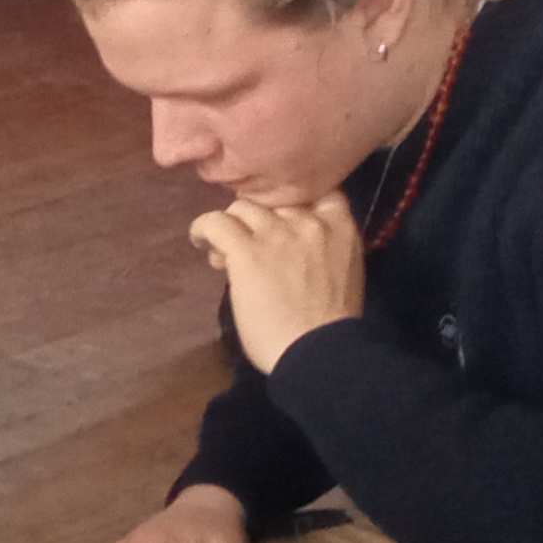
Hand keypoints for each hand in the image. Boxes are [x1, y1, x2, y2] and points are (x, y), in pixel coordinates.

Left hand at [190, 192, 363, 373]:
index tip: (282, 220)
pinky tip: (199, 241)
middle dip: (260, 221)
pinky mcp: (246, 251)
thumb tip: (289, 248)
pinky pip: (215, 223)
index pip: (319, 190)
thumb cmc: (331, 326)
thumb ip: (322, 250)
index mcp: (341, 227)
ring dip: (232, 227)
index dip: (296, 201)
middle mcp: (309, 221)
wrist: (320, 352)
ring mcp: (276, 233)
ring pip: (242, 208)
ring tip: (223, 253)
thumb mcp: (343, 272)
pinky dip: (203, 229)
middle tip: (249, 246)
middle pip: (273, 201)